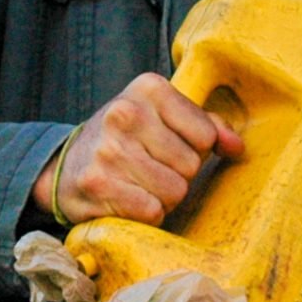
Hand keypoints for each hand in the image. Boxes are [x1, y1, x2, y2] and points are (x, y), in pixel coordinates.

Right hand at [42, 73, 243, 227]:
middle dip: (178, 175)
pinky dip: (147, 213)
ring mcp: (110, 149)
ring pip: (175, 191)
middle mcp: (126, 113)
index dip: (195, 149)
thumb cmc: (125, 139)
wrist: (64, 164)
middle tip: (152, 168)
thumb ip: (206, 125)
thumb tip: (236, 147)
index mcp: (148, 88)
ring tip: (141, 184)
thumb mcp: (162, 117)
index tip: (170, 146)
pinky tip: (129, 199)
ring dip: (164, 197)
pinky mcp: (98, 184)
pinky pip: (152, 211)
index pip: (205, 134)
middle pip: (191, 165)